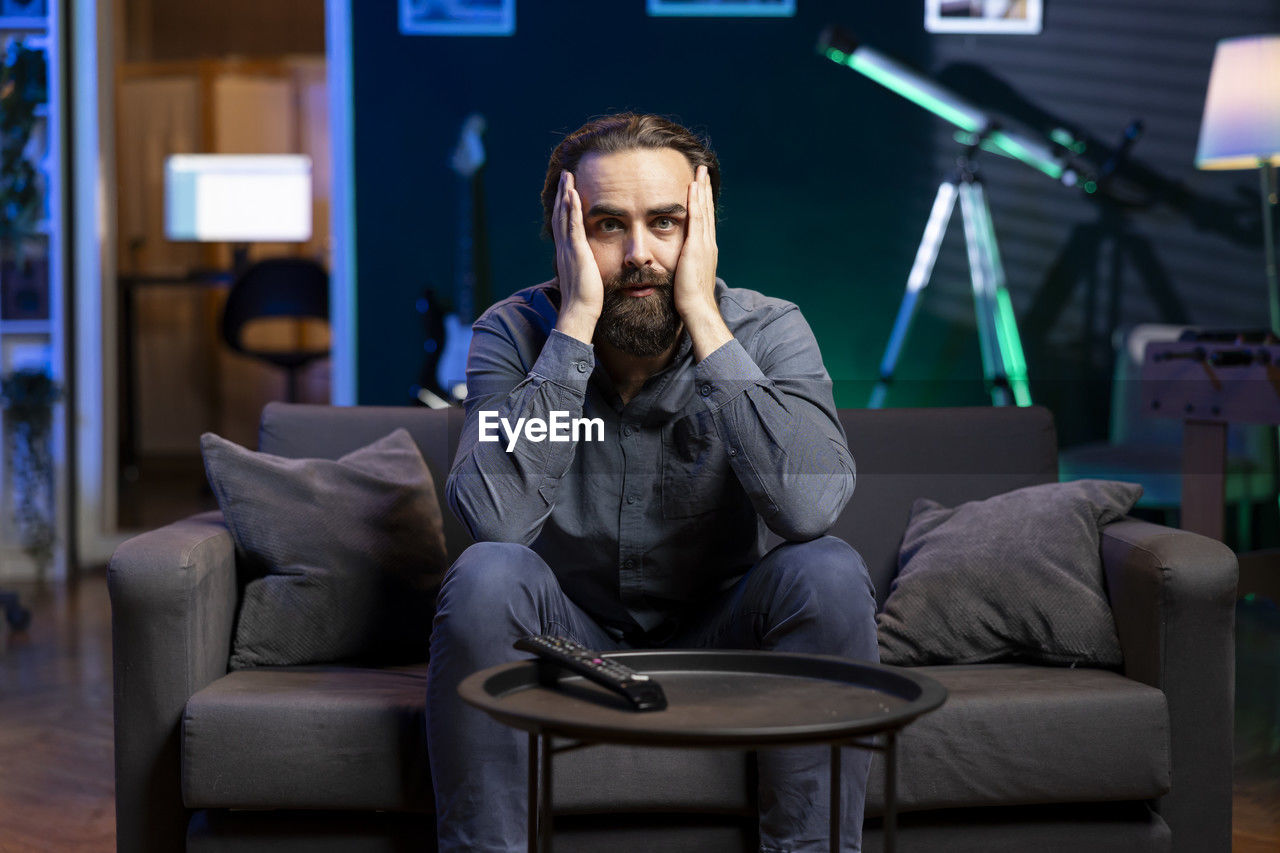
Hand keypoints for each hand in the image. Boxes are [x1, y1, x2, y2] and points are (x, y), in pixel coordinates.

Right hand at [552, 170, 603, 343]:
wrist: (580, 312)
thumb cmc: (585, 300)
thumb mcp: (585, 277)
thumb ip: (585, 267)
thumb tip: (589, 265)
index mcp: (567, 254)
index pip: (564, 224)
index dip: (565, 206)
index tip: (568, 190)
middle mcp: (565, 248)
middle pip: (561, 214)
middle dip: (563, 193)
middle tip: (566, 175)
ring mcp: (569, 249)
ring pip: (564, 216)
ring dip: (566, 194)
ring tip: (568, 177)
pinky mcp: (577, 252)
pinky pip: (573, 226)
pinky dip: (571, 209)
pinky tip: (572, 194)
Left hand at [675, 165, 730, 358]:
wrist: (697, 309)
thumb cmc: (690, 300)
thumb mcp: (687, 278)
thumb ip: (685, 267)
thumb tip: (678, 266)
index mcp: (706, 251)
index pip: (705, 221)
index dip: (703, 203)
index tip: (700, 187)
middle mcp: (708, 244)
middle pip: (707, 210)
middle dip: (705, 190)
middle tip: (704, 171)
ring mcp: (704, 244)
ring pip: (703, 210)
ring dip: (701, 189)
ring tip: (700, 171)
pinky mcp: (696, 247)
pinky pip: (696, 218)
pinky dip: (695, 201)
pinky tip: (693, 187)